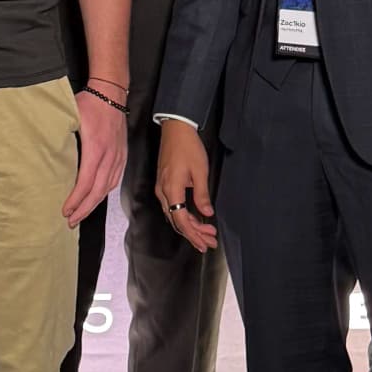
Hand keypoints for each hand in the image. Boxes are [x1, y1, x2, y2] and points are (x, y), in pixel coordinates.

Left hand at [63, 91, 128, 224]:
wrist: (111, 92)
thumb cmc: (89, 103)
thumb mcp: (70, 116)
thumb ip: (60, 136)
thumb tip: (41, 152)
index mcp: (96, 148)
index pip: (85, 182)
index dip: (75, 200)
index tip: (65, 210)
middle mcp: (110, 156)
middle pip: (98, 191)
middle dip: (83, 209)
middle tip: (70, 221)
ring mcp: (118, 156)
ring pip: (107, 188)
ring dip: (94, 204)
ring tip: (81, 214)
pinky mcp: (122, 155)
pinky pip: (115, 180)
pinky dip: (104, 193)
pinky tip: (96, 198)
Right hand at [155, 118, 218, 252]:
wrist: (175, 129)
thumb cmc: (188, 147)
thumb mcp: (200, 171)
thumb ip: (202, 195)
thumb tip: (206, 213)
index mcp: (171, 190)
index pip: (181, 220)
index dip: (194, 234)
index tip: (205, 243)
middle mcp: (163, 192)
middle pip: (176, 221)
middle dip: (194, 233)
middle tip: (210, 241)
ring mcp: (162, 188)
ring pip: (174, 215)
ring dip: (190, 225)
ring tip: (207, 232)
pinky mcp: (164, 184)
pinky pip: (172, 206)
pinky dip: (184, 215)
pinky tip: (196, 218)